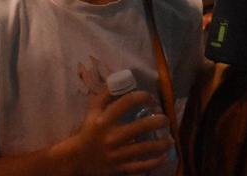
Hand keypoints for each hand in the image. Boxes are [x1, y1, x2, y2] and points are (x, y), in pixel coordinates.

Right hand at [56, 90, 171, 175]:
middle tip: (166, 119)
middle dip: (159, 121)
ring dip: (162, 143)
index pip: (128, 102)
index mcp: (105, 120)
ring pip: (145, 148)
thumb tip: (121, 80)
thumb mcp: (92, 111)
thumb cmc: (88, 131)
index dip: (143, 96)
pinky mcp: (120, 168)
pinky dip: (155, 162)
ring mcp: (117, 154)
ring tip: (170, 139)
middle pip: (141, 126)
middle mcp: (112, 136)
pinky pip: (141, 166)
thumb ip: (105, 95)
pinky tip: (163, 156)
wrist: (76, 158)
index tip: (150, 98)